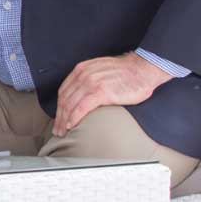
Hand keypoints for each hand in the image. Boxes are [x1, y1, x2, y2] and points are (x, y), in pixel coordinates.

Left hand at [52, 53, 169, 135]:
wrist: (143, 69)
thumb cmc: (126, 73)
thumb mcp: (100, 71)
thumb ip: (88, 80)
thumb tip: (81, 96)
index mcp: (81, 70)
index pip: (64, 91)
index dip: (59, 107)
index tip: (58, 118)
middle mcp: (83, 75)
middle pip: (65, 99)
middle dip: (59, 117)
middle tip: (57, 130)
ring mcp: (91, 83)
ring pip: (71, 104)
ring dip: (64, 120)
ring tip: (63, 132)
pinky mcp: (101, 92)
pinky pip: (82, 107)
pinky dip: (74, 117)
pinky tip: (72, 126)